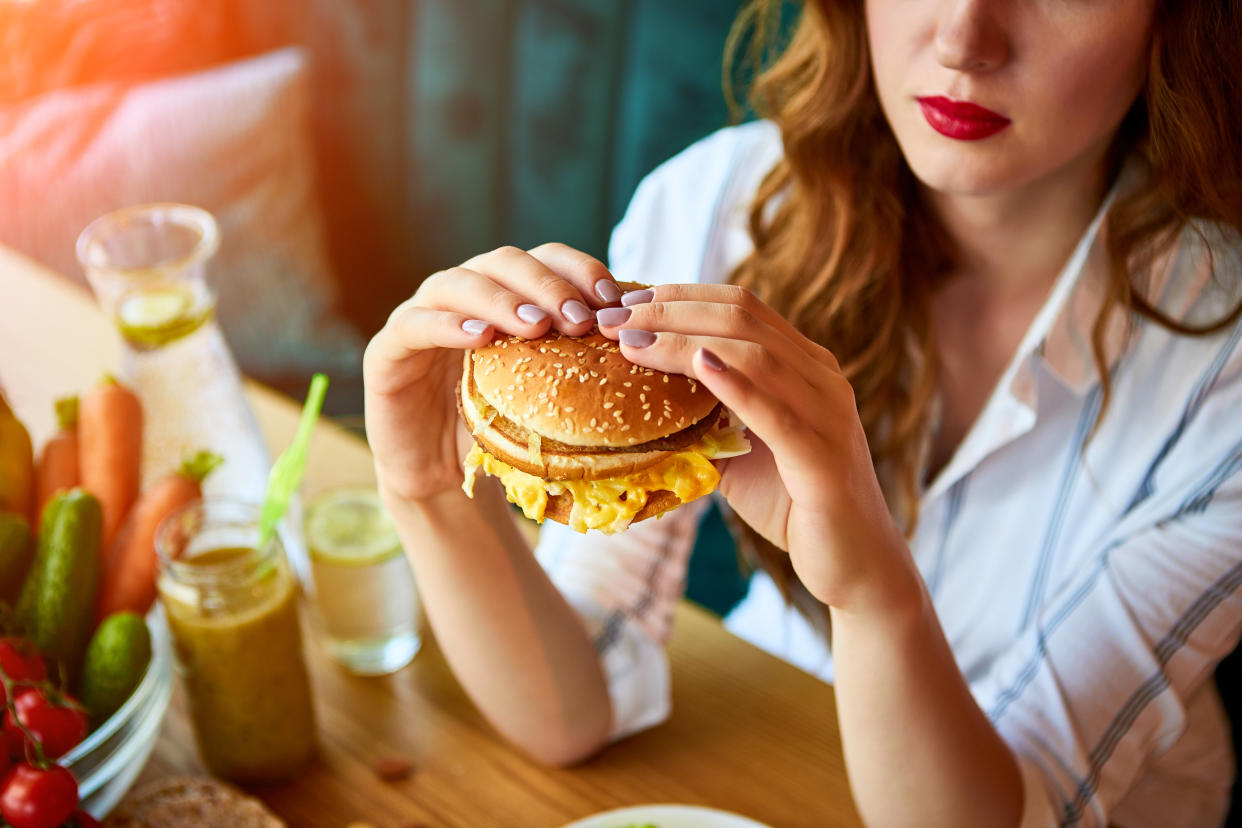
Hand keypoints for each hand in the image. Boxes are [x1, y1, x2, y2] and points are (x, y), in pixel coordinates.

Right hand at [364, 244, 622, 501]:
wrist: (441, 478)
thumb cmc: (500, 432)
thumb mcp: (547, 395)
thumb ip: (581, 364)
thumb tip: (645, 347)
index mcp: (505, 295)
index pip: (544, 259)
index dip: (579, 268)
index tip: (613, 299)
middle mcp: (463, 295)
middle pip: (503, 261)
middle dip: (546, 285)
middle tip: (579, 317)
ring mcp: (422, 316)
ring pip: (459, 283)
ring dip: (502, 300)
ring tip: (537, 326)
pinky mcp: (389, 350)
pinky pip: (416, 324)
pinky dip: (448, 325)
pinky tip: (480, 337)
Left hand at [596, 284, 914, 611]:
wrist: (853, 564)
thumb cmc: (794, 505)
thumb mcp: (742, 451)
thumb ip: (708, 420)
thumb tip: (644, 404)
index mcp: (804, 365)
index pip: (740, 307)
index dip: (679, 296)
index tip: (624, 301)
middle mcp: (821, 376)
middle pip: (741, 317)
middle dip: (669, 310)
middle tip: (612, 317)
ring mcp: (828, 412)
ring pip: (754, 354)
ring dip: (684, 341)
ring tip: (632, 341)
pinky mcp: (823, 456)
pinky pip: (776, 412)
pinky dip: (736, 384)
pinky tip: (699, 365)